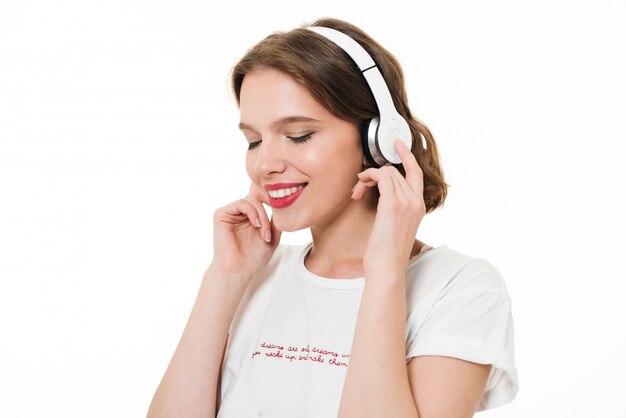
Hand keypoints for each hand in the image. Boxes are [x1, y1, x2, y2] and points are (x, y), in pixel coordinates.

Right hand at [210, 182, 281, 283]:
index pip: (262, 199)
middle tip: (271, 230)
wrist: (238, 271)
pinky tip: (256, 225)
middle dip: (269, 211)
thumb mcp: (272, 237)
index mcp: (250, 217)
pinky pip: (241, 203)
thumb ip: (276, 221)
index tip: (284, 212)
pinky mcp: (221, 215)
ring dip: (262, 216)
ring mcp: (230, 213)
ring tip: (264, 233)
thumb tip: (283, 205)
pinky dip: (253, 212)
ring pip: (252, 200)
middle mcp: (239, 213)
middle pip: (258, 198)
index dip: (273, 201)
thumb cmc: (253, 258)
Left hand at [351, 140, 425, 277]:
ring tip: (357, 191)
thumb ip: (395, 208)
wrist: (387, 268)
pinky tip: (359, 188)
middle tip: (360, 186)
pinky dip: (368, 177)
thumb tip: (381, 194)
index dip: (407, 155)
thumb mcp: (395, 226)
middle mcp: (415, 201)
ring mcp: (406, 202)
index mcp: (419, 206)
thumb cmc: (386, 252)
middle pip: (395, 171)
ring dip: (367, 177)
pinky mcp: (393, 205)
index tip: (397, 145)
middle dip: (374, 173)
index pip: (416, 173)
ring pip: (386, 172)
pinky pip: (381, 177)